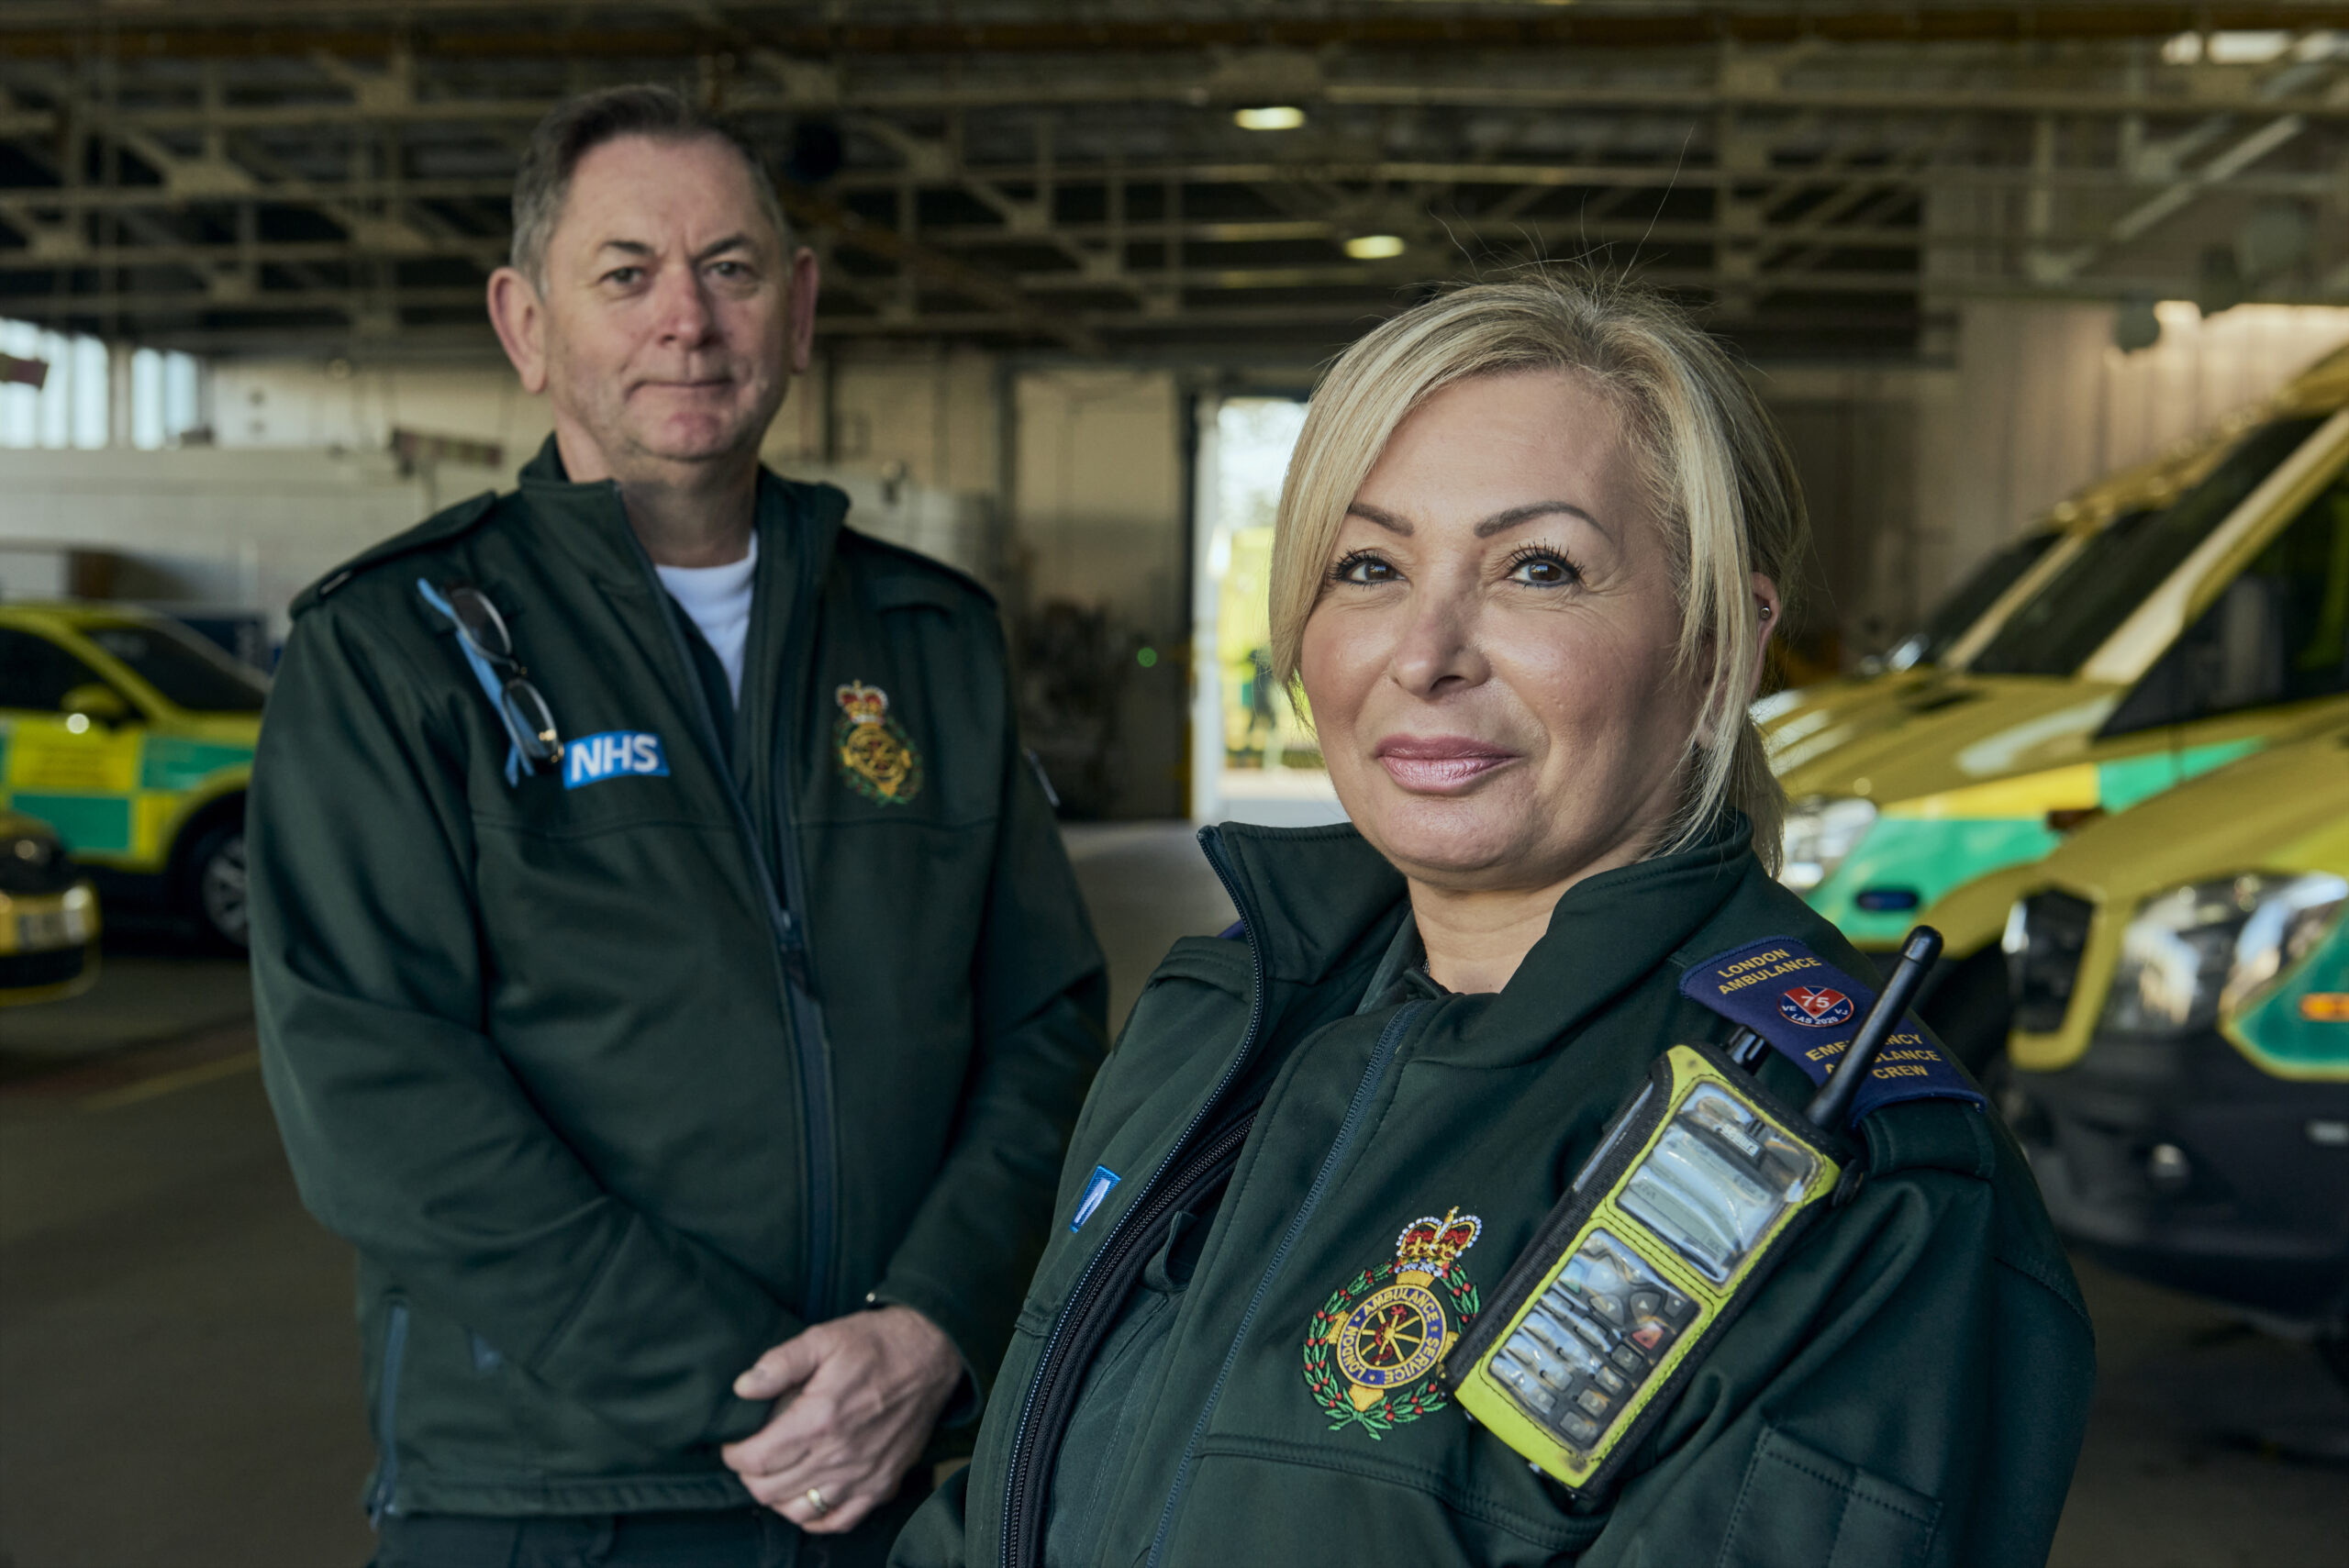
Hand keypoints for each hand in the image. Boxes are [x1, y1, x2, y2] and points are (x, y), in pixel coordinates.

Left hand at [721, 1306, 963, 1533]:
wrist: (931, 1355)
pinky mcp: (883, 1484)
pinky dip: (816, 1517)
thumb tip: (742, 1387)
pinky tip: (809, 1496)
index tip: (733, 1444)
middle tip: (753, 1455)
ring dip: (778, 1498)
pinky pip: (840, 1521)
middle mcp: (839, 1456)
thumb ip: (779, 1363)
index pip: (757, 1460)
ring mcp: (863, 1476)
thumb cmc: (876, 1344)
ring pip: (800, 1511)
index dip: (734, 1456)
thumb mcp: (823, 1338)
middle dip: (751, 1476)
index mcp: (819, 1419)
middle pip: (771, 1491)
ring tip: (777, 1474)